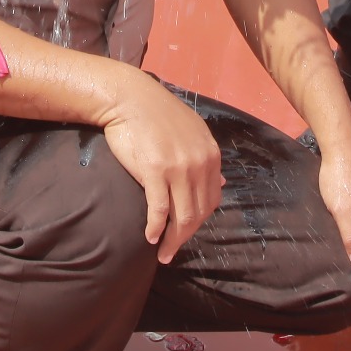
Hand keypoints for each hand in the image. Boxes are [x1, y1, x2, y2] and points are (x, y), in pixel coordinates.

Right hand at [98, 74, 224, 262]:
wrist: (129, 97)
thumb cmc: (155, 114)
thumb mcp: (192, 132)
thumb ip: (206, 158)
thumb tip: (222, 183)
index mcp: (211, 154)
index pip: (212, 200)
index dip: (198, 221)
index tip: (186, 232)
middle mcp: (199, 162)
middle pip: (198, 212)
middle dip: (186, 237)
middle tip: (171, 251)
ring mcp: (178, 167)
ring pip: (181, 216)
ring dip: (172, 241)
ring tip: (162, 253)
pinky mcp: (155, 171)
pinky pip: (159, 210)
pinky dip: (155, 228)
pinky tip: (149, 237)